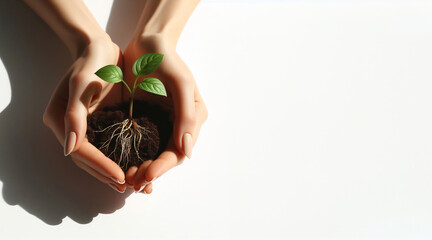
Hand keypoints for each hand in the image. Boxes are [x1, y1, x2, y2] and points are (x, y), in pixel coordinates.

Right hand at [43, 39, 127, 192]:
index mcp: (60, 119)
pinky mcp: (100, 122)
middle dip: (106, 174)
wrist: (101, 47)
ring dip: (112, 171)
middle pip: (87, 159)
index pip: (81, 151)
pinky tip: (135, 166)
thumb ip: (74, 114)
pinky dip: (120, 158)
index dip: (99, 165)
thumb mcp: (82, 83)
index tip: (120, 176)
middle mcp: (70, 127)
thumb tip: (69, 148)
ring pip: (98, 156)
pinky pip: (109, 145)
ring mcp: (86, 126)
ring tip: (132, 184)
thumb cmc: (92, 61)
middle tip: (128, 187)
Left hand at [123, 34, 207, 192]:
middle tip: (132, 183)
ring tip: (126, 178)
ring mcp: (164, 122)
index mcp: (193, 118)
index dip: (164, 166)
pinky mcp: (147, 119)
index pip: (179, 150)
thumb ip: (186, 115)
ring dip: (141, 167)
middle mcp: (180, 124)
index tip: (146, 176)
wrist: (147, 42)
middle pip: (167, 156)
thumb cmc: (166, 58)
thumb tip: (186, 151)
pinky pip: (141, 143)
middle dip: (151, 171)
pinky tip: (121, 163)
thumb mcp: (180, 83)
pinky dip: (133, 155)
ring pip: (154, 154)